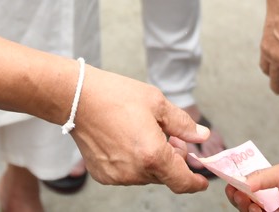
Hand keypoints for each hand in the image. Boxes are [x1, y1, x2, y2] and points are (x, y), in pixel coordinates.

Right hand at [70, 68, 210, 193]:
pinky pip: (127, 173)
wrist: (77, 98)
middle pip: (164, 175)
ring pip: (146, 174)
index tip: (201, 181)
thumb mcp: (156, 103)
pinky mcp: (103, 175)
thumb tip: (201, 135)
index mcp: (152, 155)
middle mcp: (135, 171)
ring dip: (152, 160)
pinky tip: (127, 140)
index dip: (195, 182)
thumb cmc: (115, 96)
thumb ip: (182, 124)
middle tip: (171, 138)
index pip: (181, 181)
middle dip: (172, 160)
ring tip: (145, 134)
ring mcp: (117, 176)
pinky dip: (133, 162)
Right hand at [224, 161, 278, 210]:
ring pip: (248, 211)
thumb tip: (243, 180)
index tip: (227, 179)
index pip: (247, 180)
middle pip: (243, 198)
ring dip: (244, 206)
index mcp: (272, 181)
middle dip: (236, 194)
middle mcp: (270, 197)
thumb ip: (264, 175)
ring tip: (251, 204)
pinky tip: (258, 211)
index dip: (235, 179)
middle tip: (237, 193)